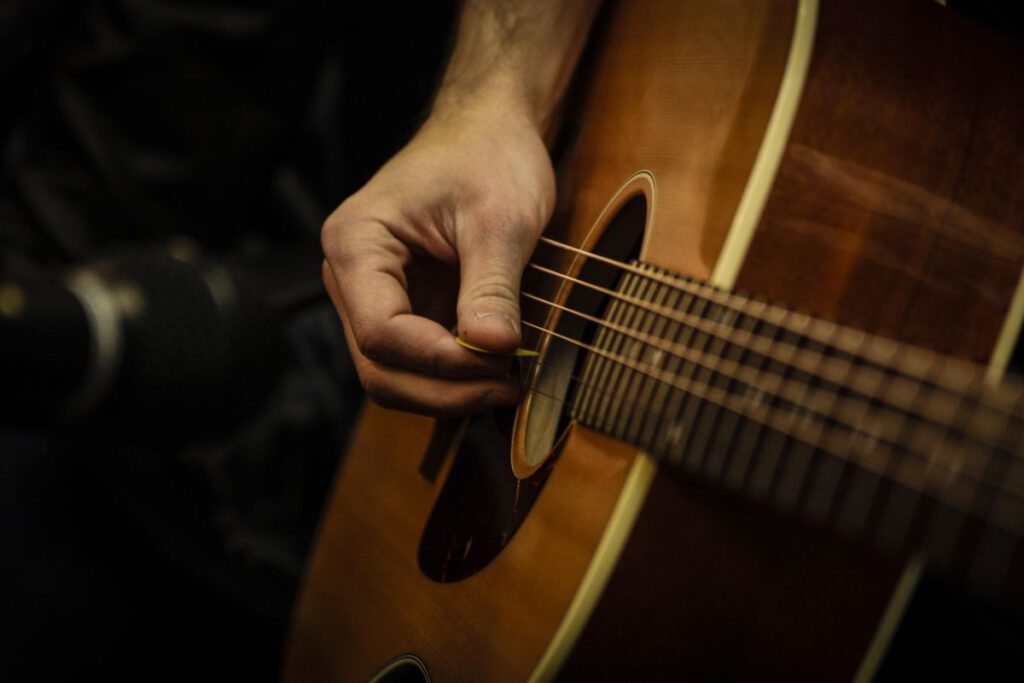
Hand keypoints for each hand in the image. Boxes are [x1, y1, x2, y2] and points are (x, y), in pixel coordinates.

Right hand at [321, 104, 554, 415]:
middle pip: (378, 365)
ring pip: (393, 374)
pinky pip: (415, 362)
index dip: (441, 361)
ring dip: (448, 390)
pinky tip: (495, 370)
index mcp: (356, 242)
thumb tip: (493, 349)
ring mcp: (371, 297)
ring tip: (508, 380)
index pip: (381, 331)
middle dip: (444, 389)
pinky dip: (452, 377)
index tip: (501, 362)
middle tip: (509, 384)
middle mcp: (349, 275)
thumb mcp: (501, 218)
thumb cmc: (488, 156)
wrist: (488, 132)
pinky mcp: (400, 308)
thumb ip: (492, 286)